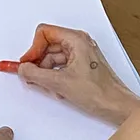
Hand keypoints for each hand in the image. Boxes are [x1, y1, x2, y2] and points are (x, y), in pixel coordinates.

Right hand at [14, 25, 139, 124]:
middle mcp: (79, 43)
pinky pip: (61, 65)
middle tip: (31, 76)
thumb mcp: (60, 83)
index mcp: (76, 39)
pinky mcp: (83, 65)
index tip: (27, 63)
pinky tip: (56, 89)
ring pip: (53, 57)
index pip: (45, 33)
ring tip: (47, 86)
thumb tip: (23, 68)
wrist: (116, 106)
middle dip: (38, 62)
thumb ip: (36, 74)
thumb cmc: (99, 92)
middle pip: (48, 45)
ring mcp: (82, 53)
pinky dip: (55, 76)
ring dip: (46, 71)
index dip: (33, 49)